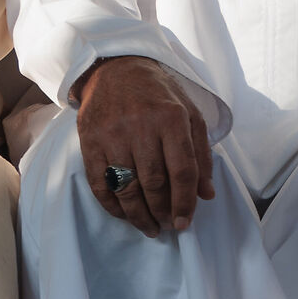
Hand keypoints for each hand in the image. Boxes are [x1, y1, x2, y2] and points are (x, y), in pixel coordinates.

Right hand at [76, 57, 214, 236]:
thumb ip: (201, 154)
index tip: (186, 222)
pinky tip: (125, 215)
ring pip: (126, 187)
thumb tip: (207, 195)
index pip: (182, 170)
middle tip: (169, 226)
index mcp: (171, 119)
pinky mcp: (90, 141)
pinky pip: (100, 183)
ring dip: (139, 215)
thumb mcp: (190, 115)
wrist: (116, 70)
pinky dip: (112, 206)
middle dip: (163, 211)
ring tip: (150, 227)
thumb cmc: (160, 96)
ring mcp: (112, 135)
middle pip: (154, 183)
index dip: (185, 202)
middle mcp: (141, 126)